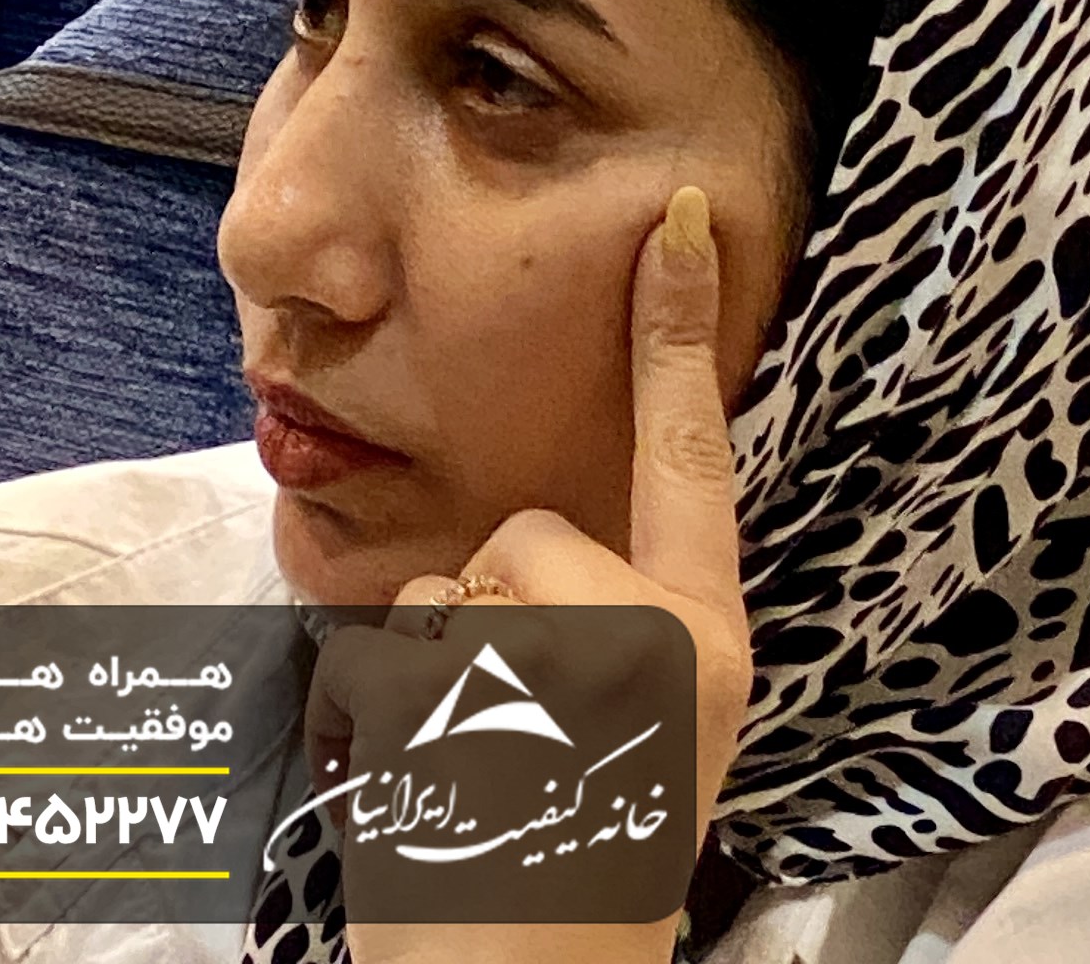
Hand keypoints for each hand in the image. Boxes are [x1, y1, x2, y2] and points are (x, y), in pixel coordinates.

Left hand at [310, 190, 751, 963]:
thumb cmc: (583, 873)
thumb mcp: (657, 742)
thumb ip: (630, 629)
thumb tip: (545, 555)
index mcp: (706, 643)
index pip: (695, 458)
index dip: (682, 333)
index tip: (679, 217)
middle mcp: (647, 634)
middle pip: (527, 533)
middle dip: (497, 612)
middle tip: (520, 745)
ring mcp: (553, 658)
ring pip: (448, 586)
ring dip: (437, 669)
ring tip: (477, 778)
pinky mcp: (461, 689)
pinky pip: (387, 644)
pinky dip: (383, 710)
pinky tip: (427, 791)